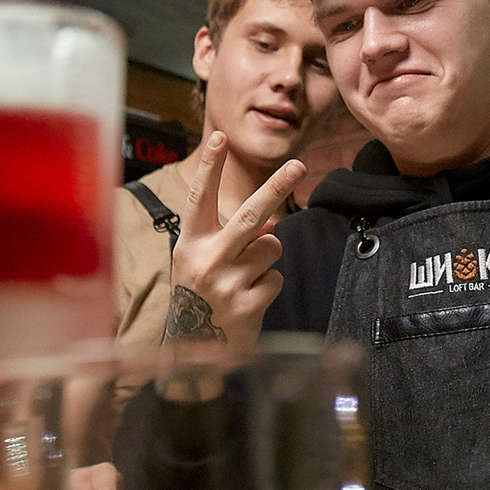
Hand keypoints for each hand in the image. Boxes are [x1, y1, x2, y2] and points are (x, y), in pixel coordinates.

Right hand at [165, 132, 304, 344]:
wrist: (192, 352)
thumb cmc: (199, 297)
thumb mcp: (203, 262)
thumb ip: (231, 239)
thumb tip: (270, 226)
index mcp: (189, 243)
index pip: (200, 197)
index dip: (210, 167)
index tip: (220, 136)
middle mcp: (206, 259)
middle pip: (251, 215)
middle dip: (277, 185)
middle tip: (300, 163)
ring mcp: (227, 283)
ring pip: (271, 247)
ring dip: (266, 260)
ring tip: (244, 280)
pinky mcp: (247, 305)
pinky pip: (276, 278)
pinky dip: (268, 286)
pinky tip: (248, 301)